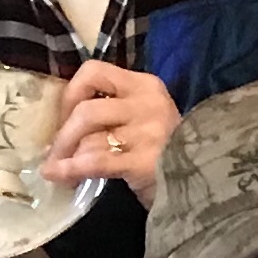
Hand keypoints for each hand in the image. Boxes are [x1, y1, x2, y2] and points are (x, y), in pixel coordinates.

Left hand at [40, 61, 179, 199]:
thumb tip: (64, 122)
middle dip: (63, 134)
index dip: (70, 93)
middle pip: (86, 110)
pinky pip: (96, 161)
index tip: (64, 116)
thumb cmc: (167, 151)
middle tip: (55, 151)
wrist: (203, 185)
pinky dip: (72, 169)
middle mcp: (148, 104)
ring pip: (89, 138)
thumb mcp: (145, 118)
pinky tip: (60, 176)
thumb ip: (114, 110)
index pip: (94, 72)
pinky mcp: (145, 162)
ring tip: (57, 168)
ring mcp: (148, 133)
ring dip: (66, 155)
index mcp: (146, 86)